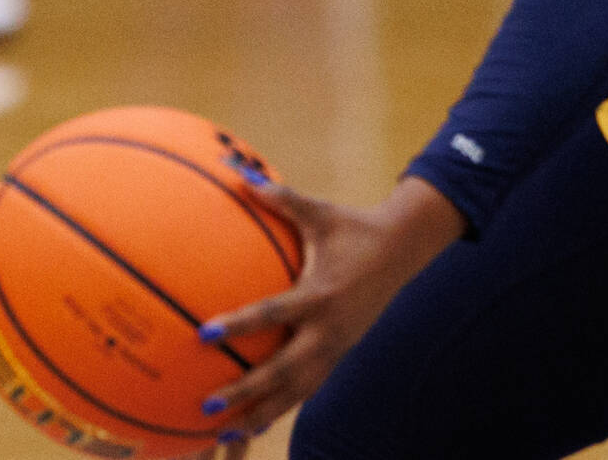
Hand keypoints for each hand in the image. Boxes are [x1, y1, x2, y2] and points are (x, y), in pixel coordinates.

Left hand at [192, 175, 466, 438]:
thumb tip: (237, 174)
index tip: (205, 335)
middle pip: (284, 370)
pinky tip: (253, 426)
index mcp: (320, 294)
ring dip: (261, 413)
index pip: (274, 313)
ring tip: (224, 437)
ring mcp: (336, 348)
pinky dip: (281, 408)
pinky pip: (307, 389)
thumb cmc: (352, 226)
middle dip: (246, 391)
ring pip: (296, 391)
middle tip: (208, 405)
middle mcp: (329, 329)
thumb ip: (278, 198)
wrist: (403, 251)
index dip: (240, 324)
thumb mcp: (318, 211)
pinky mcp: (339, 356)